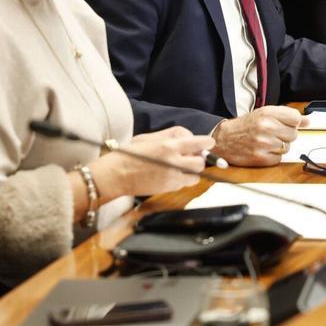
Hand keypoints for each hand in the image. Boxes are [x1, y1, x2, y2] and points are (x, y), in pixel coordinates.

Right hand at [91, 127, 213, 197]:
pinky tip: (173, 174)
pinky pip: (185, 184)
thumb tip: (189, 137)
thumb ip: (171, 136)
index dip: (207, 142)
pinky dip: (184, 179)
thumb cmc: (129, 154)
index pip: (198, 143)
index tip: (209, 142)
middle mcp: (174, 162)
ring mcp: (172, 177)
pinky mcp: (169, 188)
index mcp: (168, 146)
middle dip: (199, 158)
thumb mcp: (149, 137)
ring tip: (181, 165)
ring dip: (193, 170)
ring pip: (196, 175)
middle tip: (192, 155)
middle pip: (201, 162)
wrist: (116, 175)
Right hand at [210, 106, 309, 166]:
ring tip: (265, 141)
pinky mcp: (261, 158)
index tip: (286, 123)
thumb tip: (307, 121)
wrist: (224, 139)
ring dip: (279, 146)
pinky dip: (273, 156)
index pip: (295, 118)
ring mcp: (264, 144)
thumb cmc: (245, 126)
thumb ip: (286, 115)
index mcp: (267, 113)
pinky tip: (262, 150)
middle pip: (293, 134)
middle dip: (285, 135)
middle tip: (271, 133)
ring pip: (287, 147)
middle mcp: (266, 127)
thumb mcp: (264, 114)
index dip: (293, 122)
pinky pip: (279, 158)